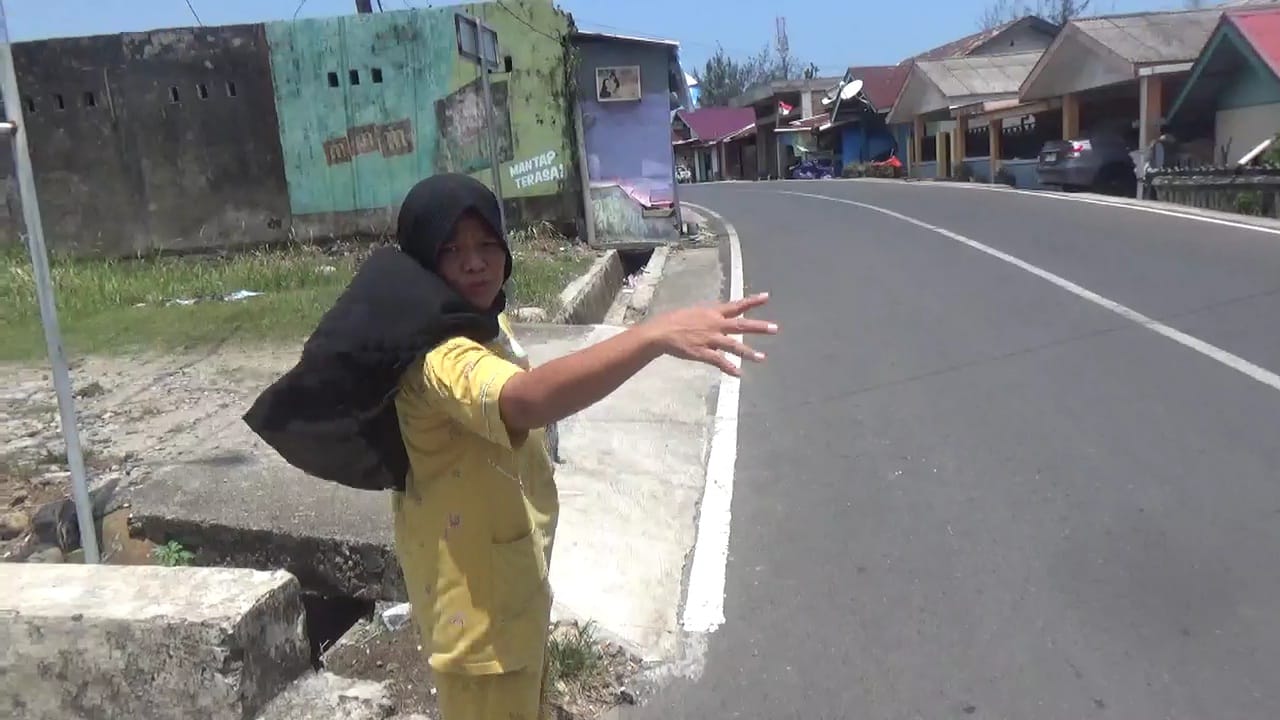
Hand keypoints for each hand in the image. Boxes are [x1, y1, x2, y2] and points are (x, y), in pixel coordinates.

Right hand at [644, 293, 777, 375]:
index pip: (736, 305)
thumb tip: (717, 318)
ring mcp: (710, 339)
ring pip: (733, 346)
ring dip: (749, 352)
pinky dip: (729, 368)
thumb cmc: (674, 321)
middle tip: (775, 329)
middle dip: (758, 327)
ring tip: (762, 358)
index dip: (752, 302)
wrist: (660, 332)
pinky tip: (738, 374)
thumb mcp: (694, 313)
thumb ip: (708, 317)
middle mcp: (714, 324)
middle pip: (741, 325)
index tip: (767, 298)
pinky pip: (719, 361)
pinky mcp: (703, 352)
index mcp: (712, 312)